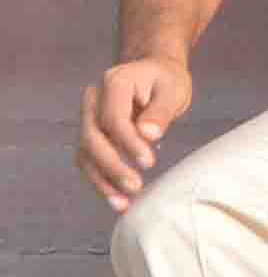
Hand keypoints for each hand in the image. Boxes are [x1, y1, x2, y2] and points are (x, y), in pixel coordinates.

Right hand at [78, 55, 191, 210]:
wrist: (153, 73)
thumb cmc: (166, 80)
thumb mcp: (173, 89)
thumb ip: (160, 111)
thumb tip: (148, 135)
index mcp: (114, 83)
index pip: (113, 119)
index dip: (128, 143)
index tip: (149, 162)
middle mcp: (93, 100)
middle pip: (92, 138)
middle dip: (112, 166)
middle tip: (136, 187)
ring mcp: (87, 118)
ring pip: (85, 154)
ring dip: (101, 181)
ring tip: (122, 204)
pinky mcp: (91, 136)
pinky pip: (89, 161)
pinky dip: (101, 181)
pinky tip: (116, 200)